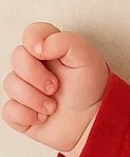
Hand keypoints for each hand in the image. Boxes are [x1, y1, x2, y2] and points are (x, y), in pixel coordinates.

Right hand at [4, 23, 109, 151]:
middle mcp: (34, 68)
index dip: (32, 40)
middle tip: (55, 87)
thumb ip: (66, 41)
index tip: (44, 52)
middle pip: (16, 58)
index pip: (31, 34)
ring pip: (10, 85)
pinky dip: (26, 116)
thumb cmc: (91, 91)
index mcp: (49, 51)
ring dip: (34, 98)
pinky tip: (43, 117)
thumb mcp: (88, 59)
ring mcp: (25, 89)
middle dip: (35, 75)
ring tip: (52, 107)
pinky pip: (9, 110)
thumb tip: (41, 45)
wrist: (94, 123)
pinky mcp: (21, 112)